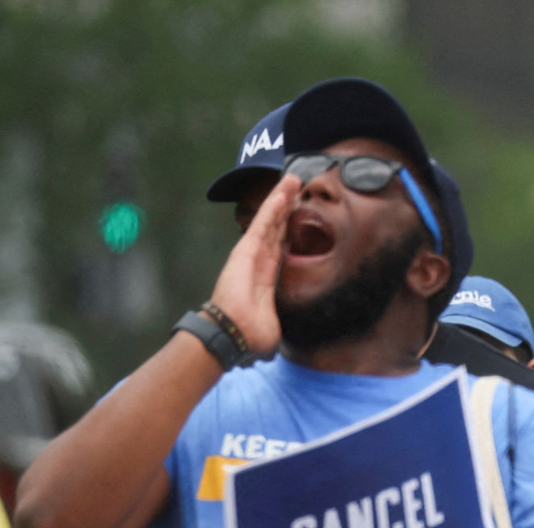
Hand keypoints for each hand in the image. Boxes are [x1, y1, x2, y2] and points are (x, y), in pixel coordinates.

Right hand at [208, 173, 298, 353]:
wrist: (234, 333)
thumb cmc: (251, 334)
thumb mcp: (273, 326)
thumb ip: (277, 322)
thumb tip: (277, 342)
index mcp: (266, 276)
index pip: (280, 247)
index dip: (289, 230)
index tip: (299, 215)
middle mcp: (259, 261)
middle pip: (276, 228)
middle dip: (287, 208)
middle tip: (297, 188)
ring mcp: (252, 252)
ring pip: (270, 220)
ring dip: (281, 198)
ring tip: (293, 179)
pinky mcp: (247, 248)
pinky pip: (264, 222)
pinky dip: (274, 205)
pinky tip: (284, 190)